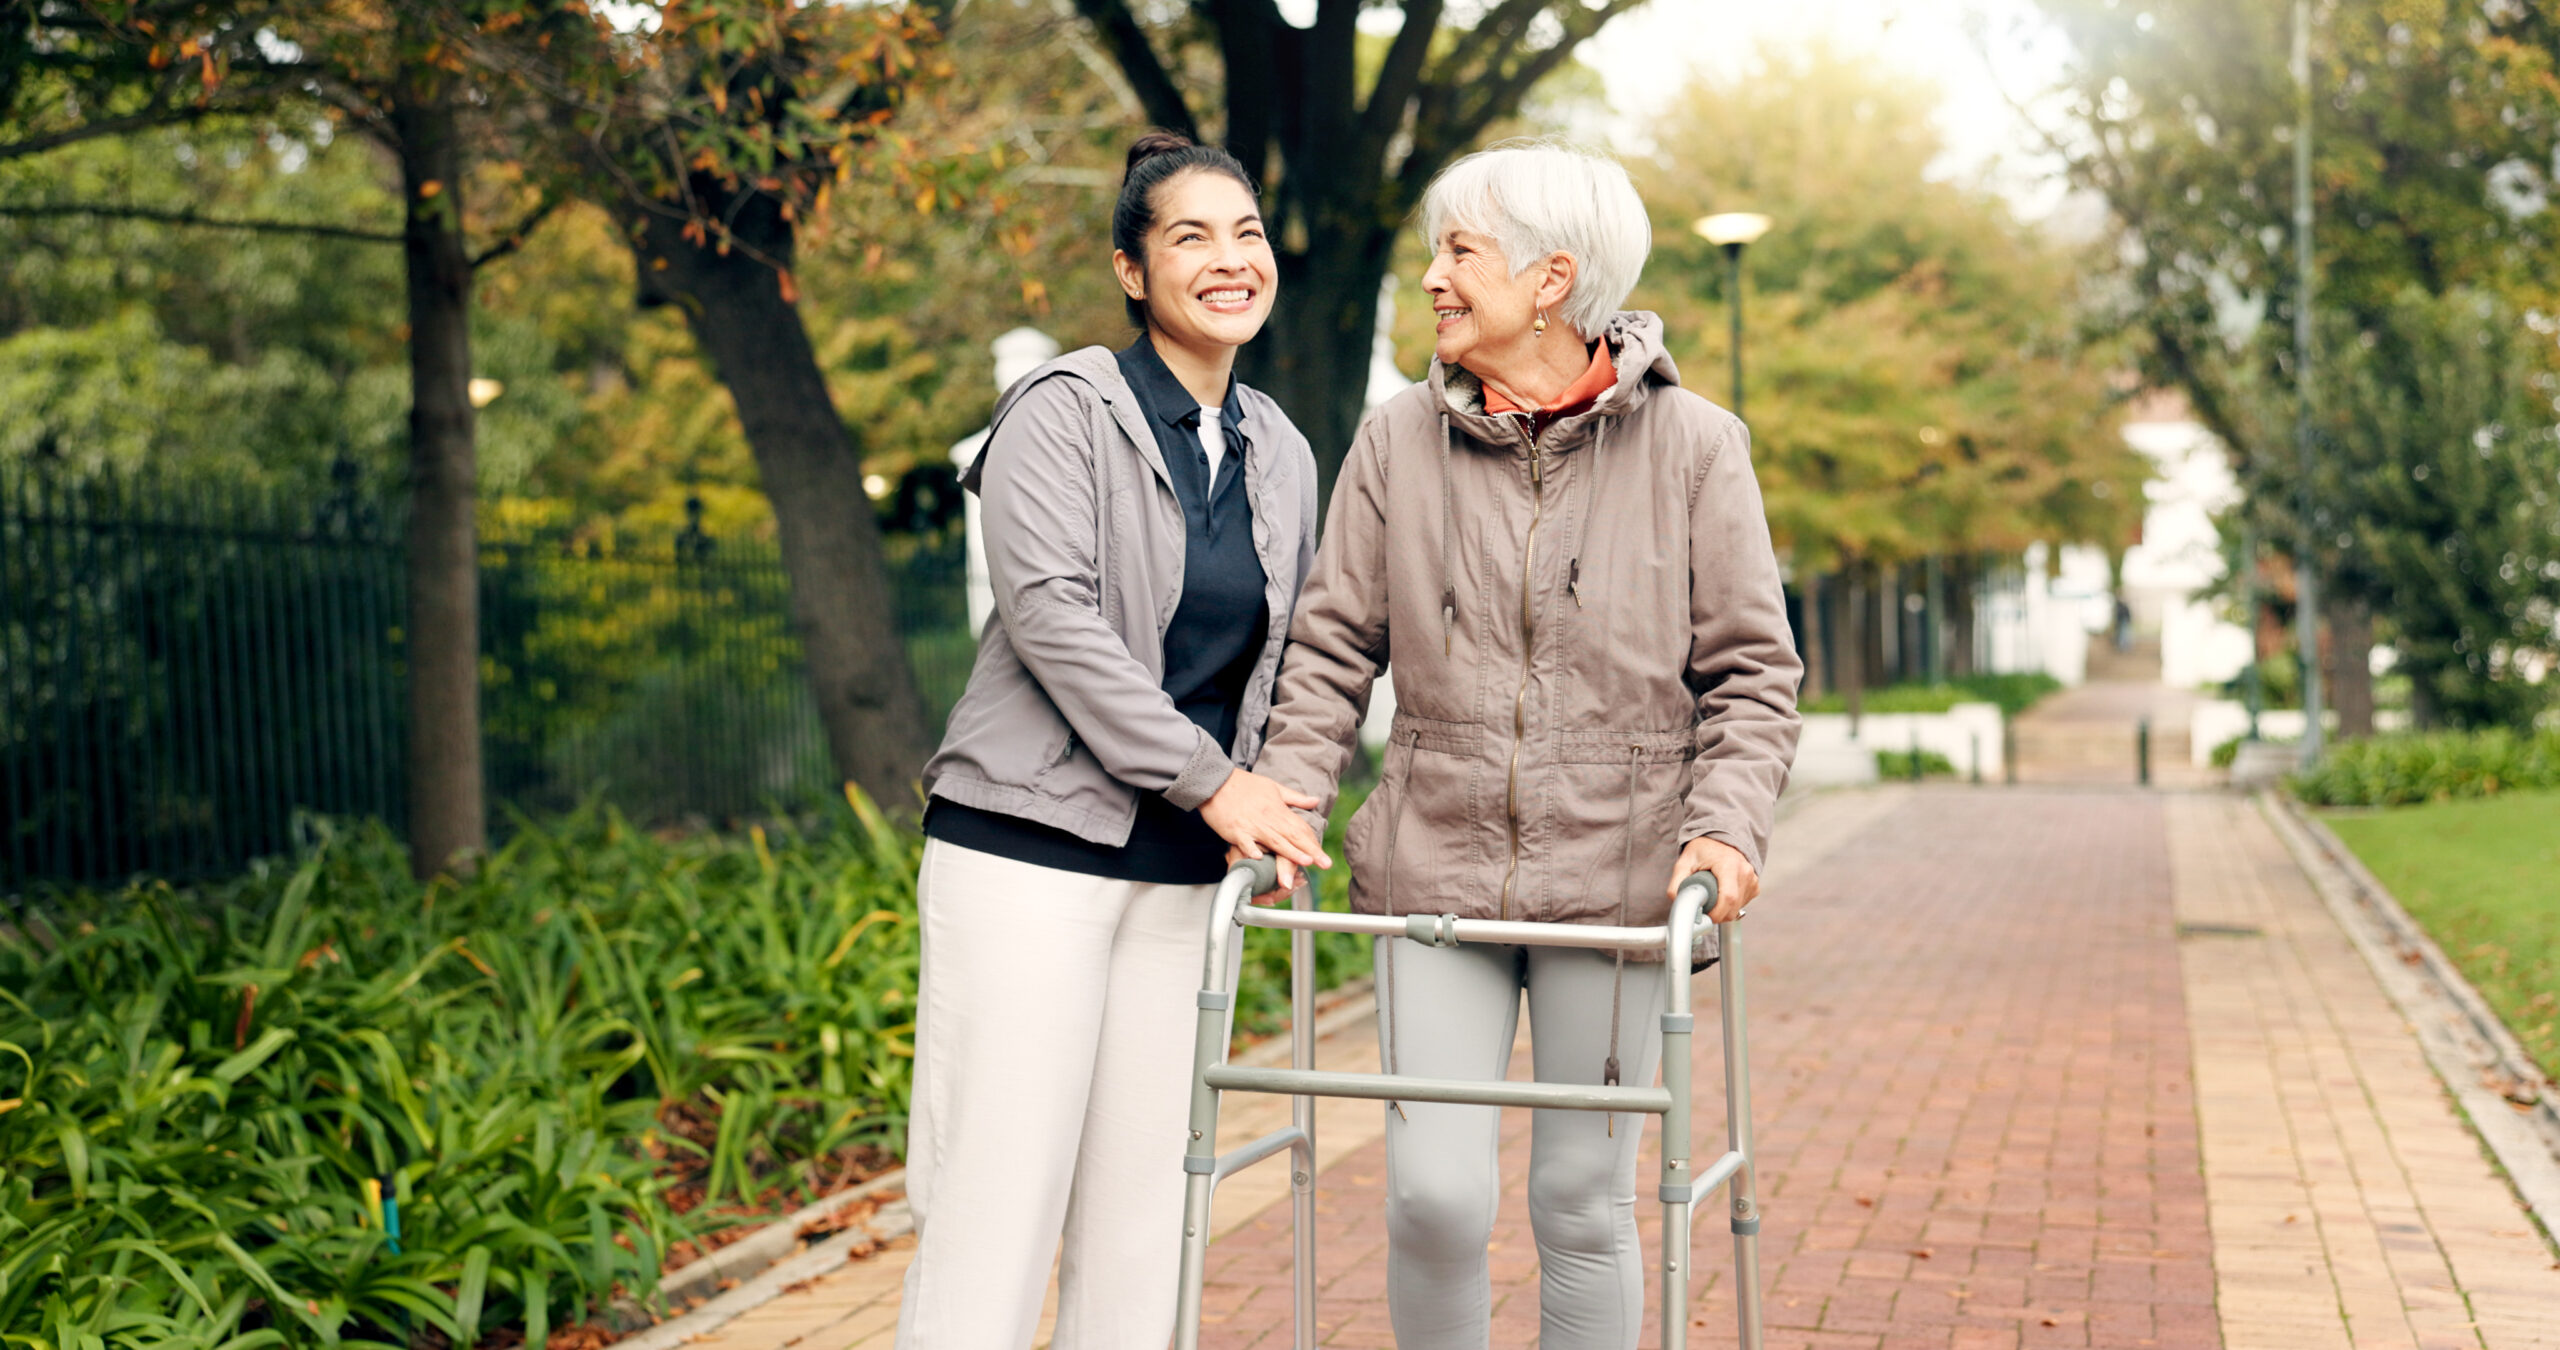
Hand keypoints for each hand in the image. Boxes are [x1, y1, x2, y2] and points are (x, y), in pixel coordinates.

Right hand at [1201, 769, 1330, 898]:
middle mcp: (1267, 819)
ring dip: (1290, 852)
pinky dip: (1252, 850)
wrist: (1216, 781)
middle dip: (1310, 851)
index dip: (1313, 843)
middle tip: (1325, 864)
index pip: (1300, 828)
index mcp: (1277, 809)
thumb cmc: (1244, 784)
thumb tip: (1315, 801)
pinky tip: (1260, 858)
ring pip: (1274, 841)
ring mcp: (1251, 826)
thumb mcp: (1273, 787)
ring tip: (1305, 861)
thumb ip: (1295, 798)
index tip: (1325, 856)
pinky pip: (1245, 842)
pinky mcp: (1235, 831)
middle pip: (1292, 837)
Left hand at [1667, 835, 1757, 923]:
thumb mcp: (1684, 862)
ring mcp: (1752, 879)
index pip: (1728, 898)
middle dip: (1717, 915)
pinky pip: (1743, 904)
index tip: (1704, 917)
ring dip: (1724, 910)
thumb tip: (1677, 902)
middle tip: (1704, 909)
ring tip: (1712, 896)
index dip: (1716, 913)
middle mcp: (1744, 871)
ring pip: (1738, 908)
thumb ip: (1677, 883)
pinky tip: (1722, 893)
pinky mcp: (1754, 885)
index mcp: (1728, 865)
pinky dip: (1731, 905)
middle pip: (1734, 907)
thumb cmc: (1702, 850)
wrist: (1719, 839)